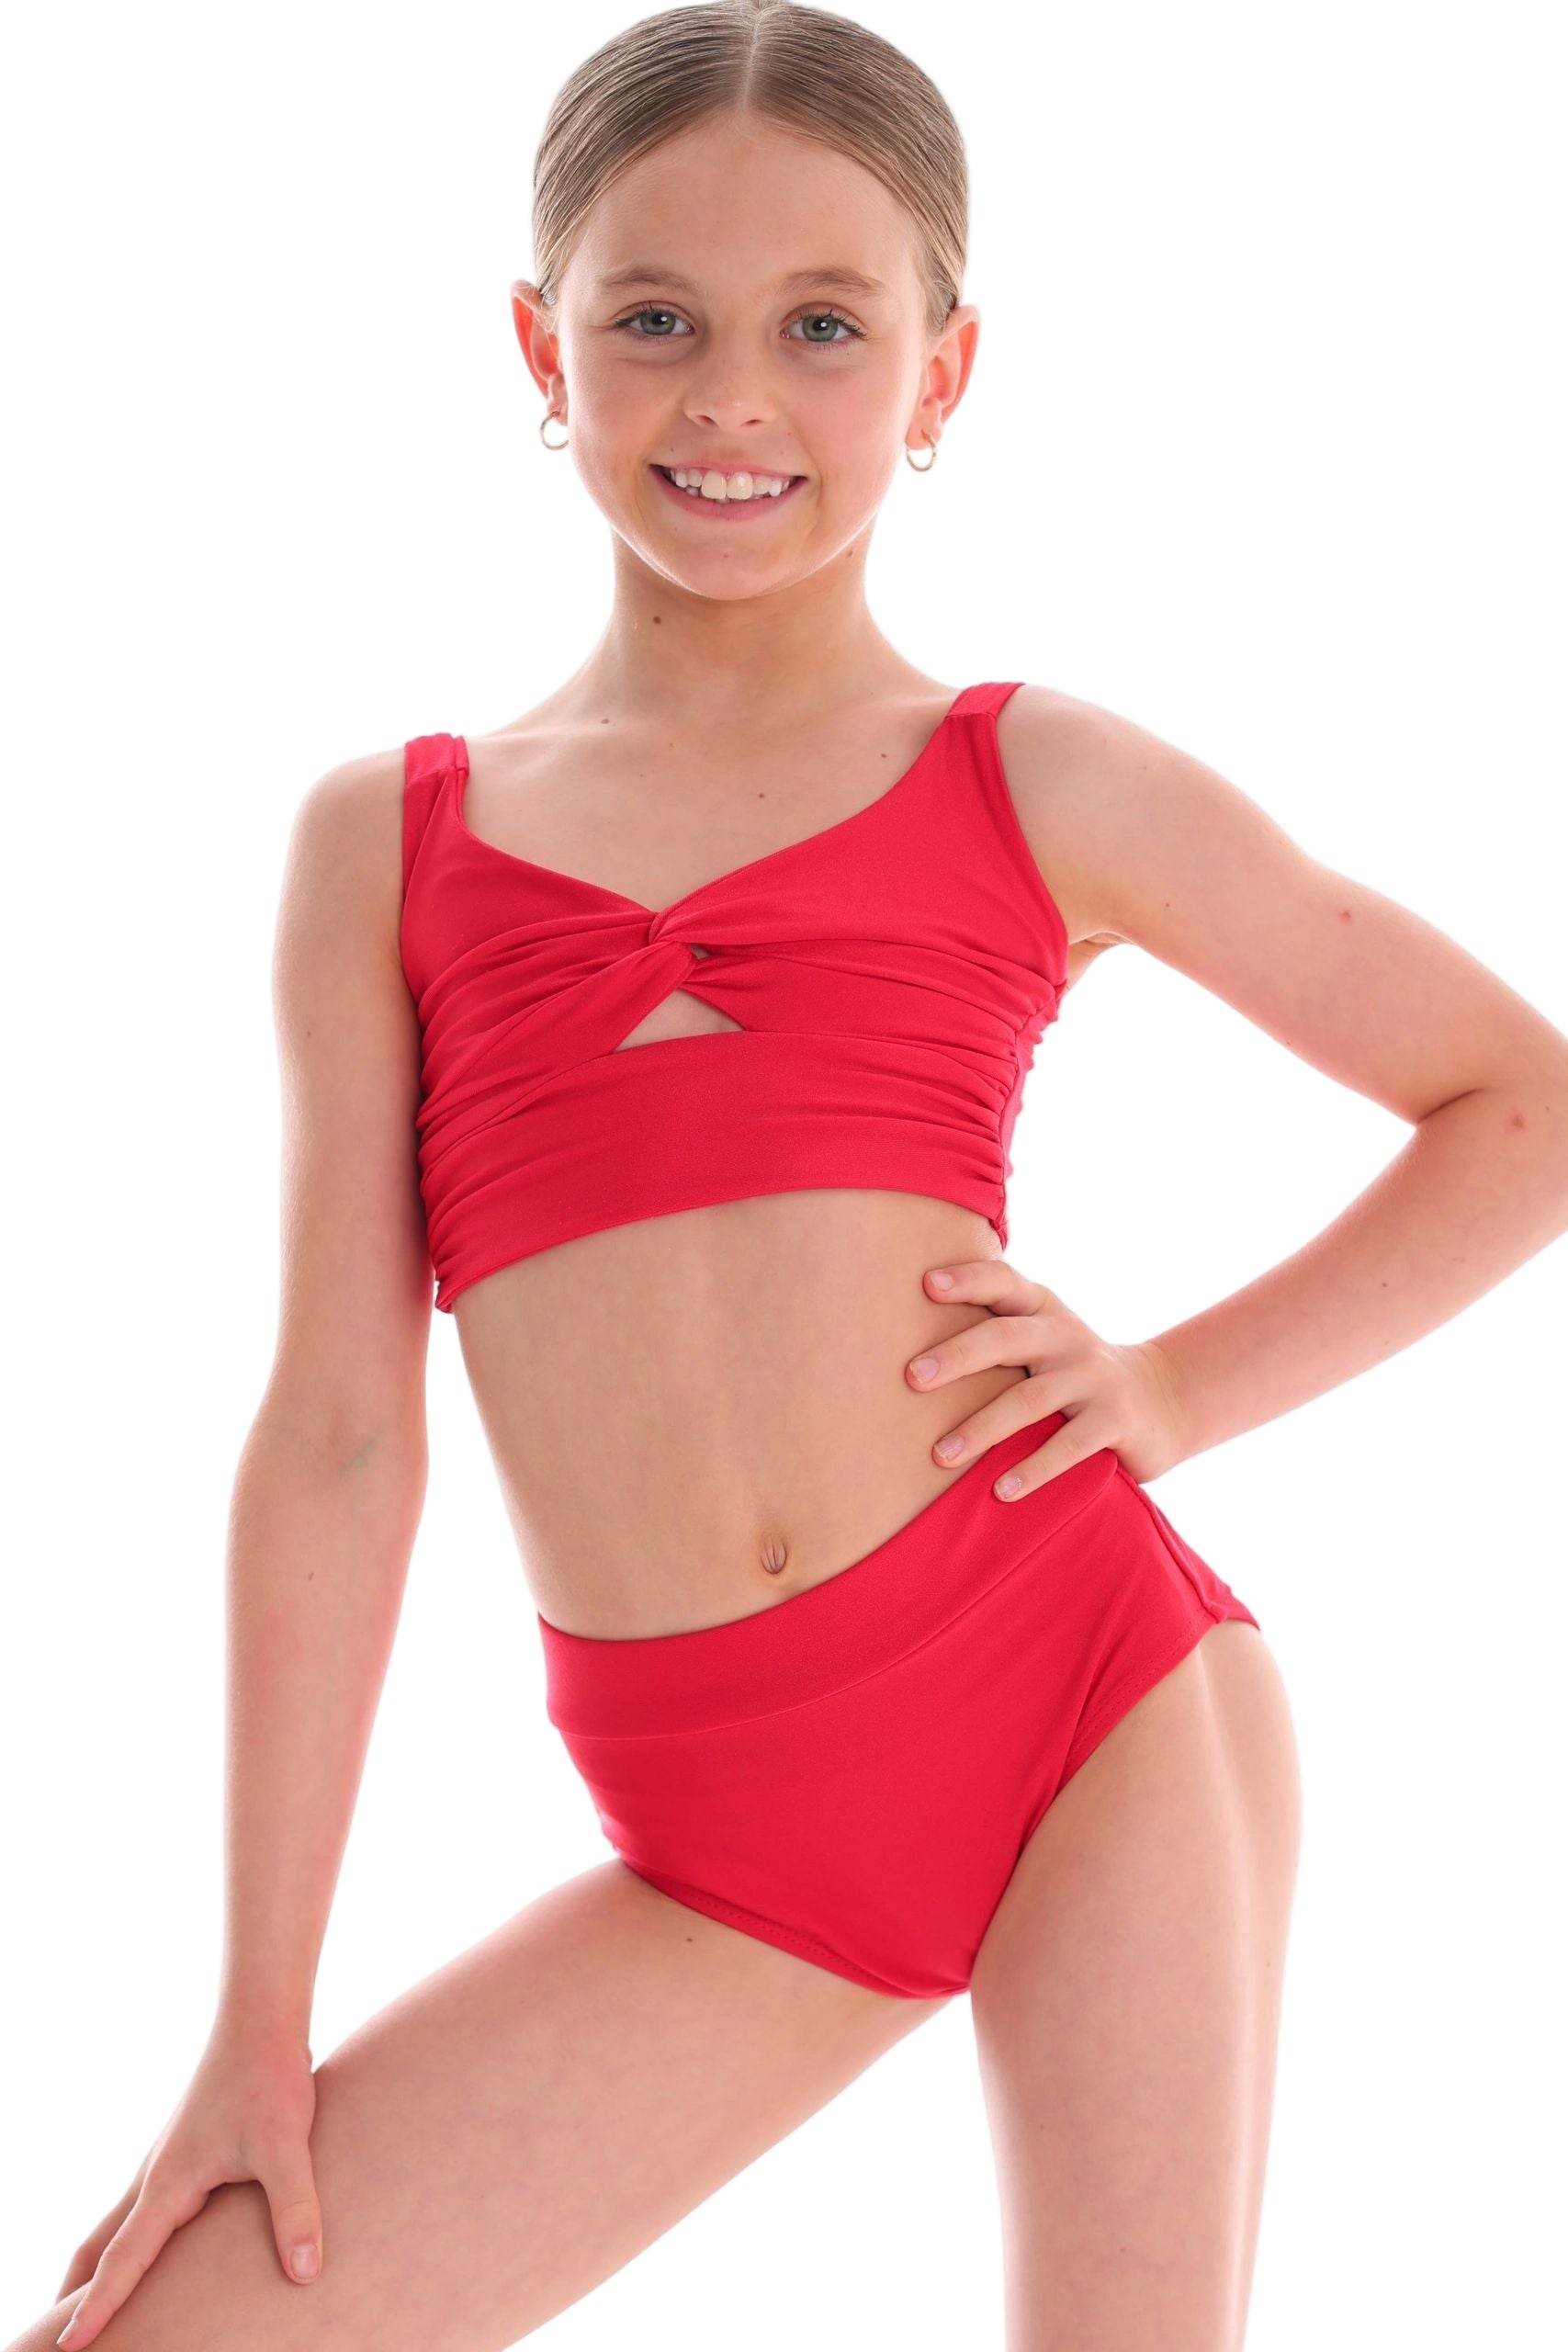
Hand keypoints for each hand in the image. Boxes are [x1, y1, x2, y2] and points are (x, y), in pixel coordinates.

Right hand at [53, 2024, 322, 2348]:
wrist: (262, 2021)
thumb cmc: (269, 2079)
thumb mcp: (285, 2147)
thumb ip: (294, 2210)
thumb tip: (304, 2274)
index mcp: (167, 2184)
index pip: (121, 2260)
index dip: (96, 2308)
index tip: (66, 2348)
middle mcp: (155, 2177)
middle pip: (98, 2246)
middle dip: (76, 2291)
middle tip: (58, 2337)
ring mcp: (167, 2162)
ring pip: (117, 2225)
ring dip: (98, 2265)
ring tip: (89, 2303)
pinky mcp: (186, 2152)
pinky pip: (142, 2208)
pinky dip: (128, 2239)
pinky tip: (153, 2248)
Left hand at [906, 1258, 1190, 1493]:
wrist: (1160, 1400)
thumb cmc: (1070, 1369)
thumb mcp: (1039, 1339)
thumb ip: (991, 1330)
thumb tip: (901, 1343)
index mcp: (1042, 1308)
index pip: (1003, 1282)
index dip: (968, 1279)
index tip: (926, 1284)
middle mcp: (1066, 1335)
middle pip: (1007, 1337)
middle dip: (958, 1355)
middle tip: (912, 1378)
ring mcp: (1092, 1377)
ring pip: (1030, 1399)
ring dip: (982, 1428)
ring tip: (939, 1455)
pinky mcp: (1113, 1421)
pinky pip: (1068, 1447)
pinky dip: (1033, 1469)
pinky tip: (1001, 1490)